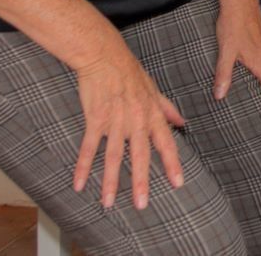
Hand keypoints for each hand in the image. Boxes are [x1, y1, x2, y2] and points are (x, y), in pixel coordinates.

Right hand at [71, 36, 185, 209]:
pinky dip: (82, 166)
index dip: (172, 164)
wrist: (104, 56)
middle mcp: (136, 120)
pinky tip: (78, 183)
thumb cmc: (130, 71)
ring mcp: (115, 120)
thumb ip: (167, 109)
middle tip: (141, 204)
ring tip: (107, 203)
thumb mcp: (154, 89)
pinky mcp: (95, 119)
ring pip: (113, 157)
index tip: (178, 183)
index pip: (166, 143)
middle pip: (140, 156)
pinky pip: (88, 147)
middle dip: (141, 182)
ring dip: (110, 182)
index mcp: (153, 113)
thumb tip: (183, 122)